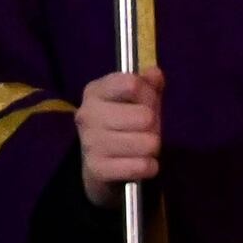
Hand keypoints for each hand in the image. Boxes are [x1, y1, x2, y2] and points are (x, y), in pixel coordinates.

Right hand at [77, 69, 163, 204]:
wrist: (100, 165)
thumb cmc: (122, 126)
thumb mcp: (136, 101)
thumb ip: (148, 84)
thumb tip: (155, 73)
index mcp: (94, 91)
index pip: (132, 84)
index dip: (148, 94)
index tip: (145, 103)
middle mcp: (87, 114)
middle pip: (144, 116)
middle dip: (153, 126)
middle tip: (144, 131)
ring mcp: (90, 142)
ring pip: (147, 143)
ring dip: (152, 148)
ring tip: (141, 148)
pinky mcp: (98, 169)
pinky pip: (142, 166)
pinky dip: (149, 167)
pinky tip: (139, 164)